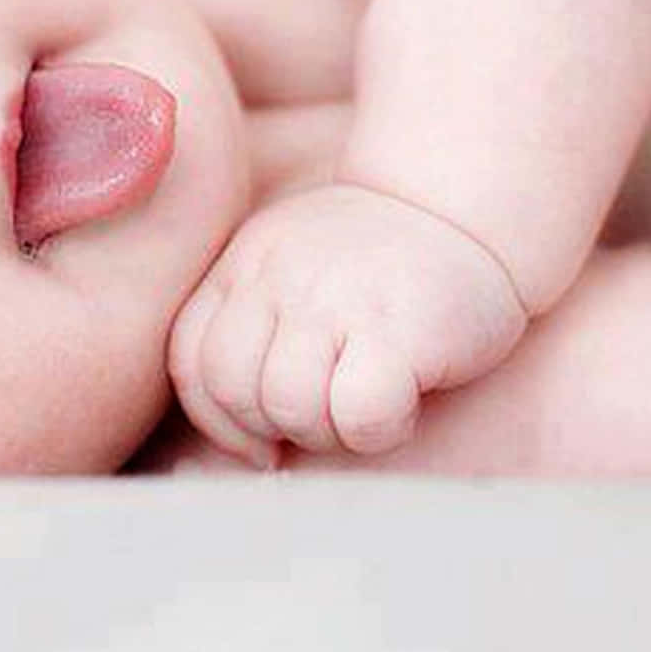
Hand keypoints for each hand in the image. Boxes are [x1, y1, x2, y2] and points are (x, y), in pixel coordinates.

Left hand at [169, 184, 528, 465]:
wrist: (460, 206)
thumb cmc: (374, 264)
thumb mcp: (288, 272)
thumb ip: (248, 327)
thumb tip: (243, 445)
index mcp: (244, 267)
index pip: (191, 360)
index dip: (219, 417)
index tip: (261, 435)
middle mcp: (279, 277)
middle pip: (232, 387)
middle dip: (271, 425)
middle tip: (323, 413)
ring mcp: (335, 300)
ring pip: (289, 405)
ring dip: (326, 431)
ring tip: (361, 406)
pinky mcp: (396, 330)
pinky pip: (359, 414)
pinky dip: (378, 430)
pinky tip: (401, 406)